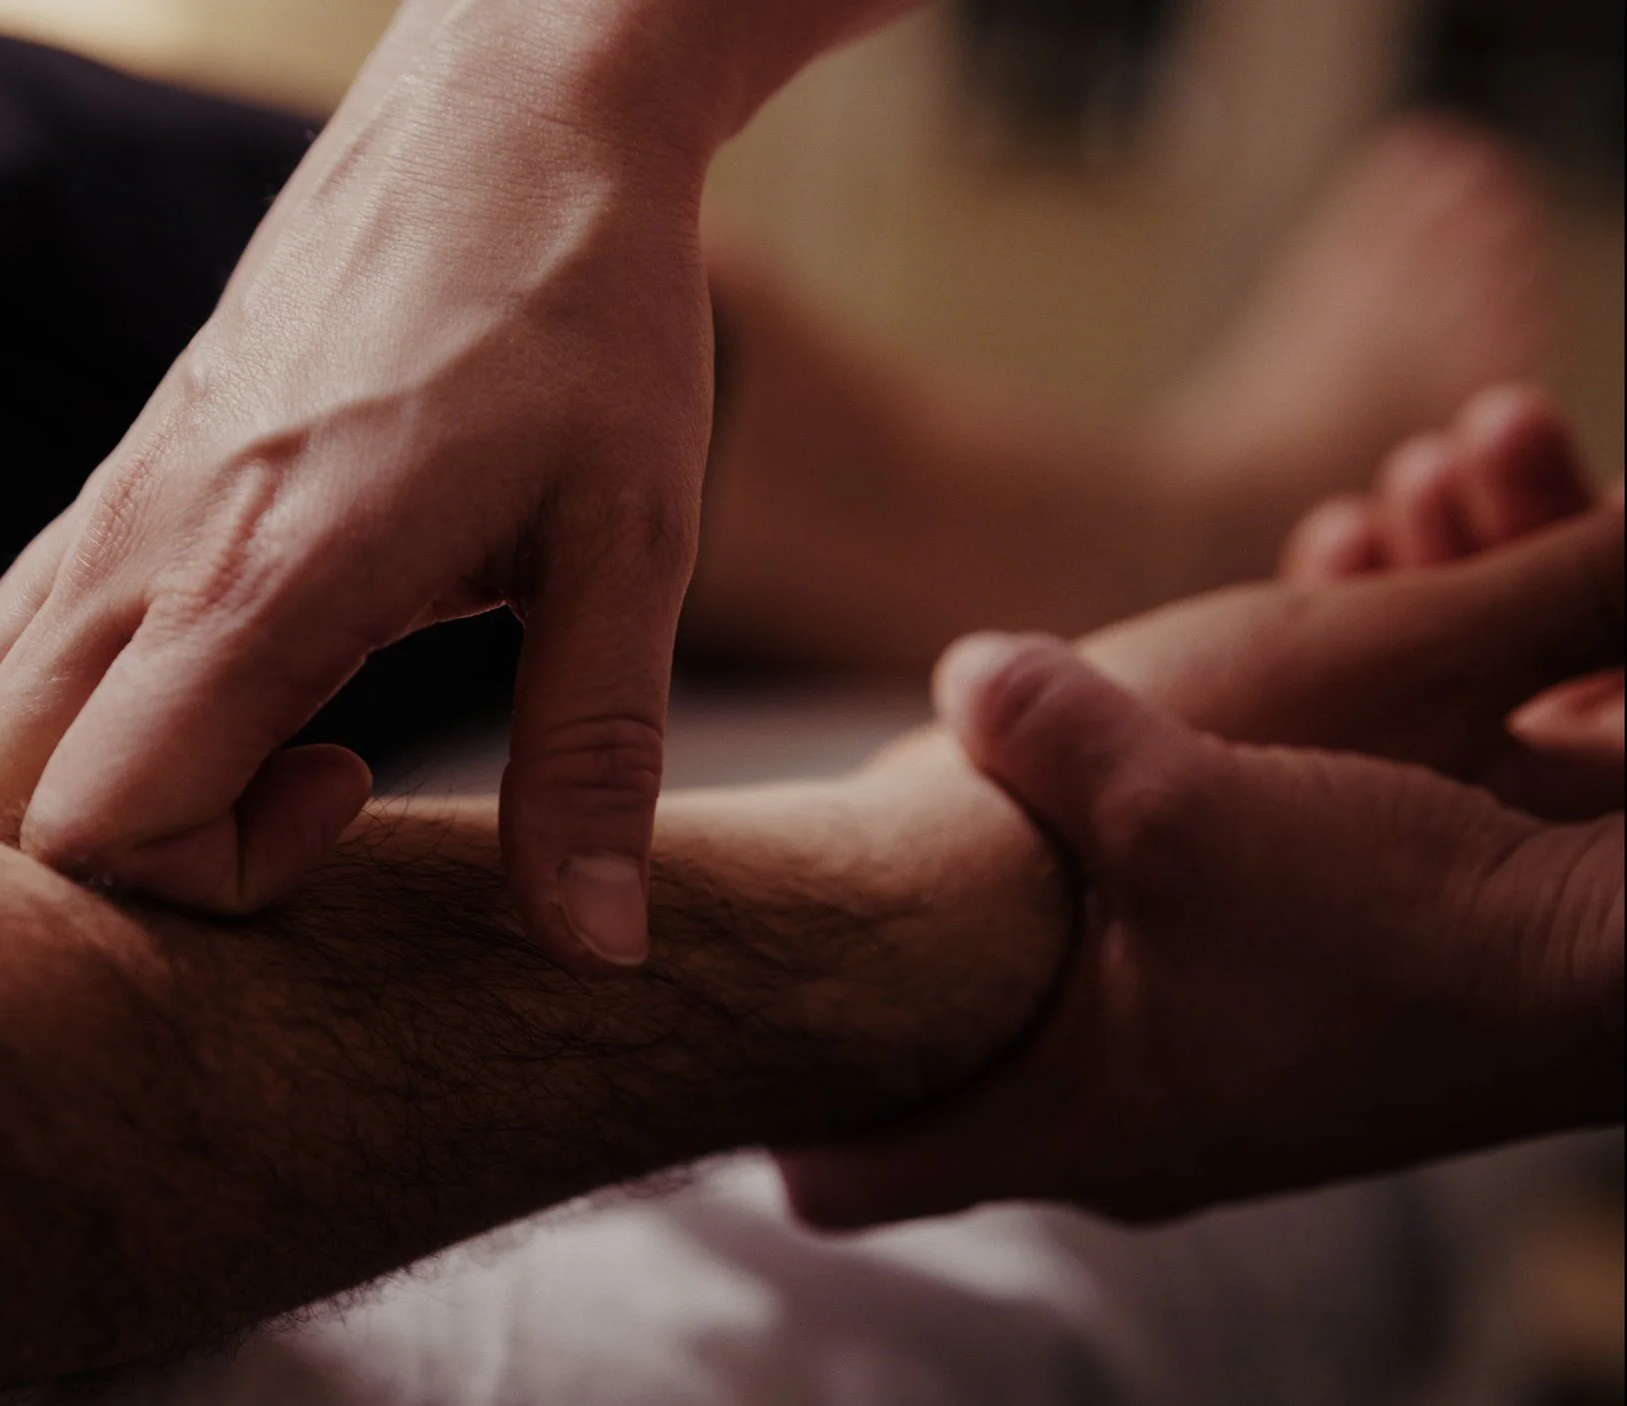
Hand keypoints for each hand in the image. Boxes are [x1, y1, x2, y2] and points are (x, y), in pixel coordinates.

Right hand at [0, 3, 733, 967]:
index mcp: (266, 579)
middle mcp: (149, 546)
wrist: (507, 117)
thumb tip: (593, 953)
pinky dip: (58, 705)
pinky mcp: (120, 469)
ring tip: (258, 732)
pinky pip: (5, 629)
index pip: (95, 827)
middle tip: (303, 783)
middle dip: (125, 861)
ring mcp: (114, 501)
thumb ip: (591, 758)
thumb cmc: (582, 320)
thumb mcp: (629, 545)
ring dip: (84, 781)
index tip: (352, 793)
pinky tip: (210, 672)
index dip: (205, 879)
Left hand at [779, 391, 1623, 1225]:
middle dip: (905, 960)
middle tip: (853, 856)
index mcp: (1065, 1126)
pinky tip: (1189, 765)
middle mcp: (1129, 1135)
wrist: (1620, 964)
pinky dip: (1171, 861)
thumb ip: (1040, 732)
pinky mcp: (1294, 1032)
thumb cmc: (1394, 917)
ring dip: (1055, 870)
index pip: (845, 1180)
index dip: (763, 1118)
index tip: (718, 1027)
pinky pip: (1180, 950)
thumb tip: (960, 677)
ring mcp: (1214, 1091)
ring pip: (1071, 990)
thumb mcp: (1179, 805)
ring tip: (1042, 754)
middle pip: (945, 1078)